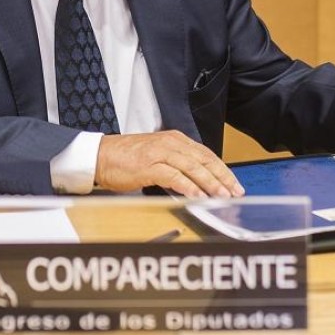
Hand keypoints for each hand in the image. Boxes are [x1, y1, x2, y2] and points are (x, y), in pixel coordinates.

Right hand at [96, 130, 244, 198]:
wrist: (99, 156)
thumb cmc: (126, 159)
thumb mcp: (157, 156)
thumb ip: (177, 164)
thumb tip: (198, 181)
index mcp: (175, 139)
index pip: (206, 154)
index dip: (222, 169)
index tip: (234, 183)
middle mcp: (171, 143)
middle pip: (204, 160)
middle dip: (222, 177)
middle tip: (235, 191)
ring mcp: (160, 153)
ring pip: (193, 167)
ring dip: (210, 183)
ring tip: (222, 195)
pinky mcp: (149, 165)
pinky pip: (174, 176)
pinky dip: (188, 186)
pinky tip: (198, 195)